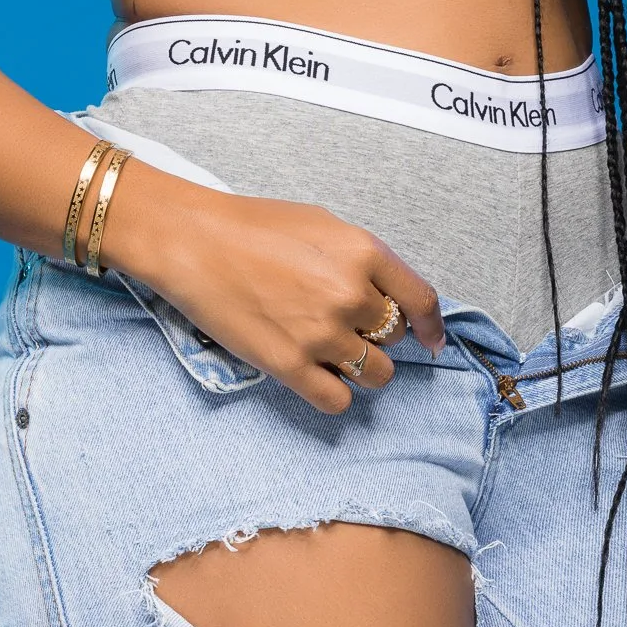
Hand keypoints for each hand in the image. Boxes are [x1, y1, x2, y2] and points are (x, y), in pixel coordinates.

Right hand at [111, 164, 445, 414]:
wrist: (195, 243)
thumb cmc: (253, 227)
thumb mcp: (323, 225)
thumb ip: (362, 259)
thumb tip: (388, 295)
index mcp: (363, 252)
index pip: (422, 301)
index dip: (432, 326)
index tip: (431, 340)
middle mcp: (350, 295)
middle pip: (394, 338)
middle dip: (376, 335)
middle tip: (346, 325)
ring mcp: (322, 334)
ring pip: (376, 375)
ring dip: (361, 367)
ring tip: (331, 351)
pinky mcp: (290, 366)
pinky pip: (338, 401)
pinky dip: (333, 392)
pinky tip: (315, 374)